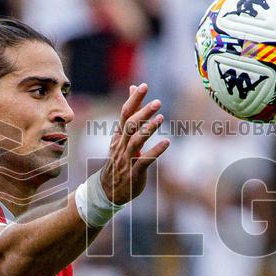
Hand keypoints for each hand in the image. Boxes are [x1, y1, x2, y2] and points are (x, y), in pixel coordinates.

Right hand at [99, 84, 169, 204]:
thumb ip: (130, 113)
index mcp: (119, 135)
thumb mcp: (122, 136)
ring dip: (148, 130)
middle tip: (157, 102)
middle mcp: (121, 145)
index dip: (133, 100)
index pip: (124, 114)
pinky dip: (155, 151)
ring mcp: (127, 159)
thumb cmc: (119, 159)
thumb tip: (132, 88)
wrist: (109, 190)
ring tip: (161, 119)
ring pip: (135, 142)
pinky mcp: (134, 172)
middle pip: (130, 126)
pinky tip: (166, 142)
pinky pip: (144, 160)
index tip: (143, 86)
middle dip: (143, 113)